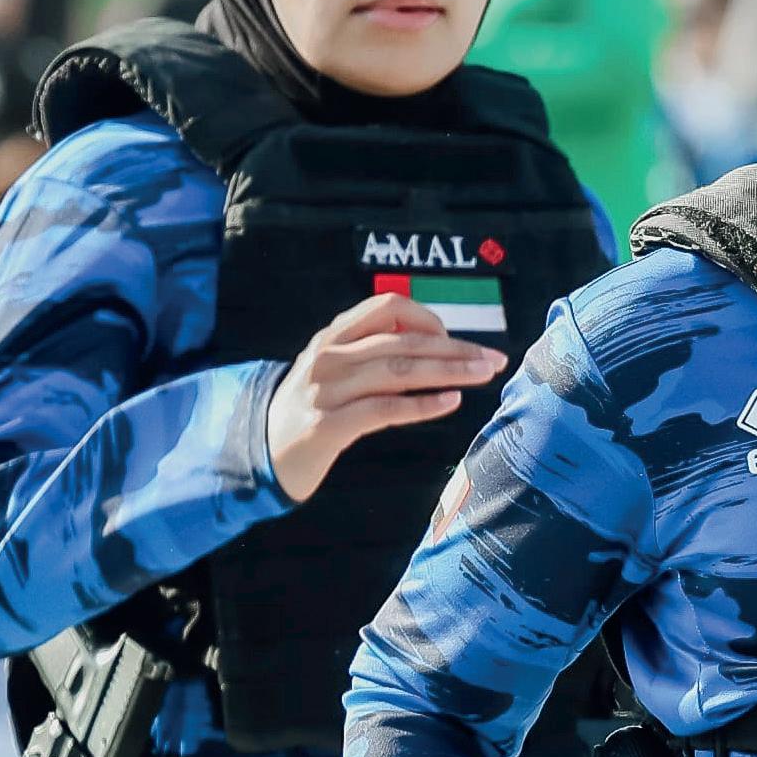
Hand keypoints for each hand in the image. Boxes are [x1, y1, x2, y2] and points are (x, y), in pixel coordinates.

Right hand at [270, 293, 506, 506]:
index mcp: (334, 335)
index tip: (458, 341)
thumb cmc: (312, 408)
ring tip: (484, 374)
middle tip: (495, 359)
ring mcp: (327, 389)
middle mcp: (330, 355)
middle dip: (456, 348)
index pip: (388, 307)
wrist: (261, 449)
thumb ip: (372, 351)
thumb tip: (431, 343)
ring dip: (449, 371)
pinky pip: (384, 409)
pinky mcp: (329, 425)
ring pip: (399, 371)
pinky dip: (422, 404)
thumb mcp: (335, 369)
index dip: (429, 319)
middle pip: (404, 341)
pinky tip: (451, 402)